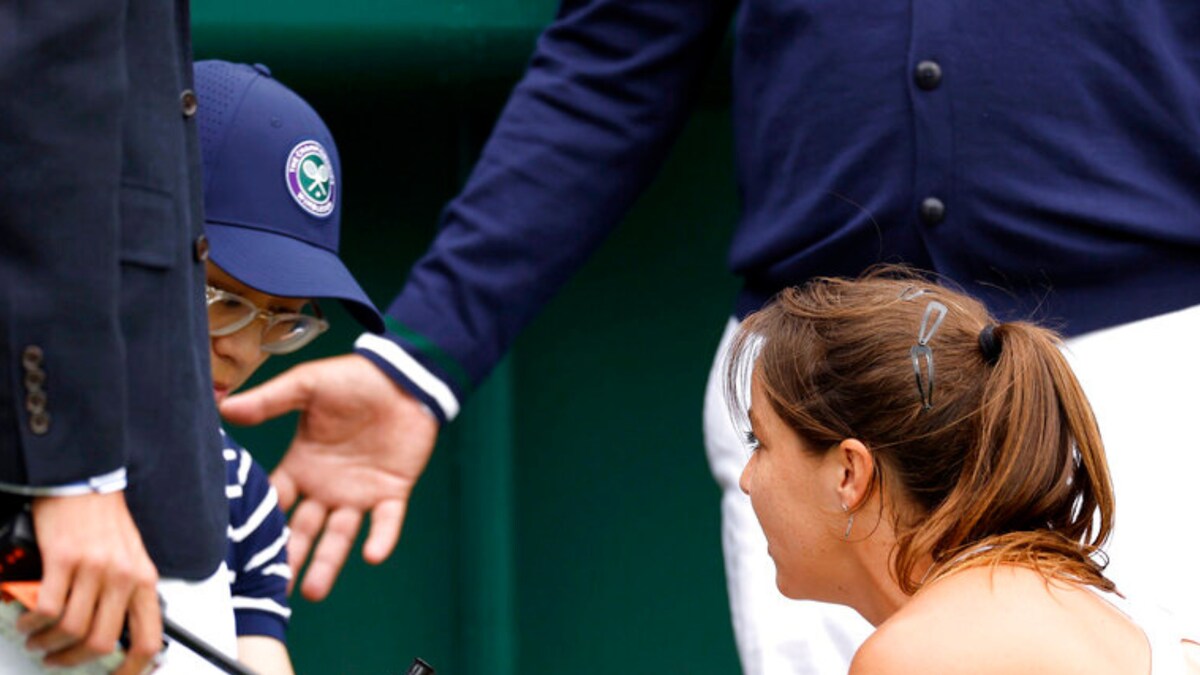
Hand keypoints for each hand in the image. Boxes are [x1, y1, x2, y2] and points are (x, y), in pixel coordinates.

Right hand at [18, 492, 160, 674]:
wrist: (85, 483)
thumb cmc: (105, 521)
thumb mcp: (131, 559)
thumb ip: (126, 595)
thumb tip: (115, 636)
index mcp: (144, 580)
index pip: (147, 639)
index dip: (132, 670)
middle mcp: (123, 577)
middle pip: (101, 643)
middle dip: (74, 660)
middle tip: (59, 660)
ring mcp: (94, 569)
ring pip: (71, 630)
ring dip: (48, 644)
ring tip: (38, 640)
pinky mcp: (63, 560)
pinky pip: (47, 608)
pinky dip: (32, 622)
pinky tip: (28, 620)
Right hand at [219, 354, 438, 600]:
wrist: (403, 378)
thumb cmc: (353, 380)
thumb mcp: (307, 386)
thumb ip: (270, 401)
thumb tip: (225, 409)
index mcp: (301, 466)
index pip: (273, 502)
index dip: (257, 522)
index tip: (235, 550)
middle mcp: (326, 487)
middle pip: (303, 531)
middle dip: (288, 558)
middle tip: (271, 588)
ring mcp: (359, 493)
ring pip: (339, 536)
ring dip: (328, 563)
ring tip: (312, 592)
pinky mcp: (391, 492)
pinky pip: (386, 522)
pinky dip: (382, 539)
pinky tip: (372, 555)